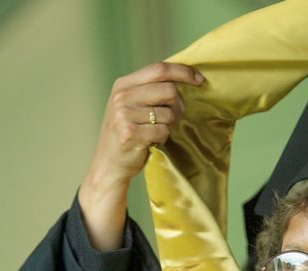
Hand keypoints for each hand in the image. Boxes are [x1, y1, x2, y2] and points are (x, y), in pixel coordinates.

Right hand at [79, 62, 203, 250]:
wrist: (108, 164)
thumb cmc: (127, 133)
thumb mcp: (131, 105)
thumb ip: (150, 90)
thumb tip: (185, 76)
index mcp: (123, 85)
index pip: (159, 69)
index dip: (183, 72)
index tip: (199, 79)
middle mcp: (122, 96)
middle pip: (168, 90)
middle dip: (179, 105)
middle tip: (174, 117)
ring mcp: (124, 115)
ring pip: (168, 113)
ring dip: (169, 124)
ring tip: (156, 131)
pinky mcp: (131, 133)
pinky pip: (163, 131)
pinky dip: (163, 137)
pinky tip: (151, 141)